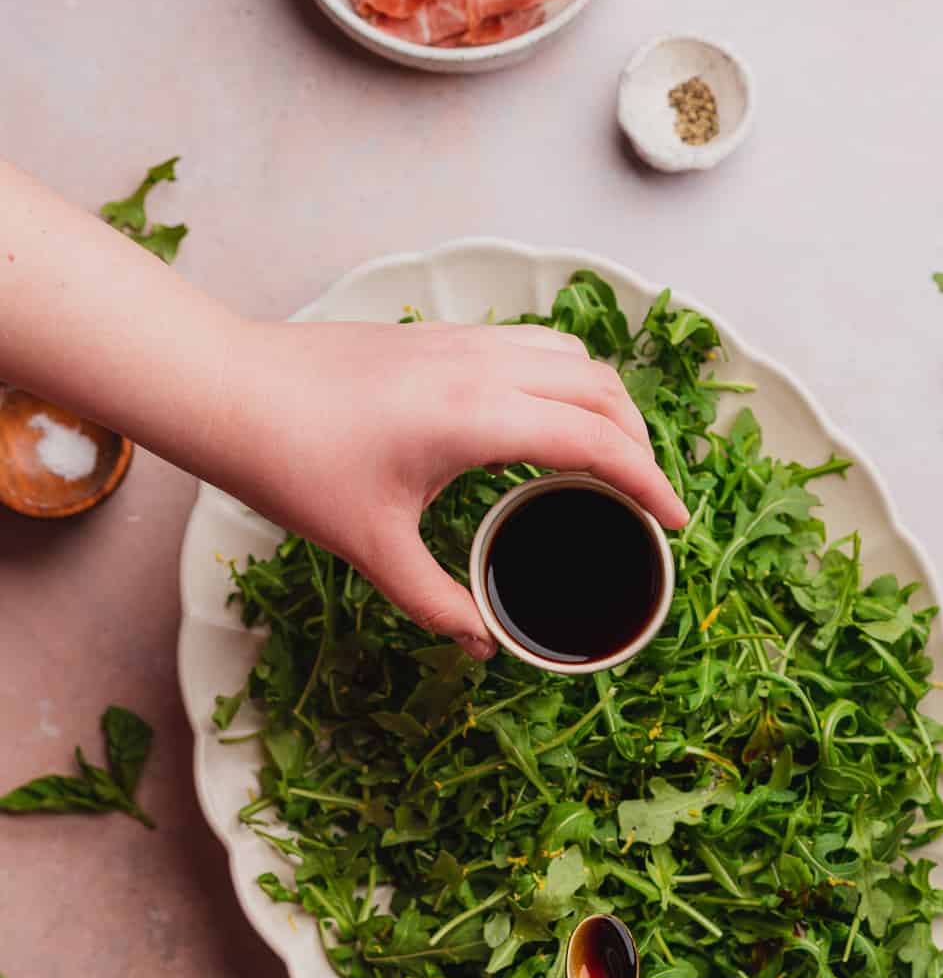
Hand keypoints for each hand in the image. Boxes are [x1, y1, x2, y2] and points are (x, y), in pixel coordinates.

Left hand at [222, 318, 688, 657]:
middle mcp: (484, 365)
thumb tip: (484, 641)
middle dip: (640, 442)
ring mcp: (463, 341)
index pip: (598, 441)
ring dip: (605, 402)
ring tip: (607, 456)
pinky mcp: (439, 336)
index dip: (649, 482)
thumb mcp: (372, 548)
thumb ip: (437, 601)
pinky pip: (533, 345)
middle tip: (646, 497)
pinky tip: (544, 420)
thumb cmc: (294, 463)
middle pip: (603, 388)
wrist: (230, 388)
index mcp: (480, 417)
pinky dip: (565, 379)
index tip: (676, 521)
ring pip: (572, 355)